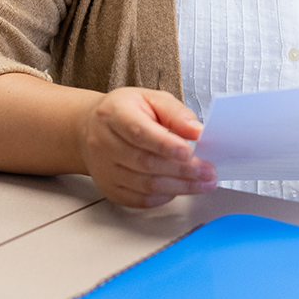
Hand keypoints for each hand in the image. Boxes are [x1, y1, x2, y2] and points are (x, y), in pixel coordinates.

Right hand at [79, 87, 217, 208]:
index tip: (189, 153)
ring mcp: (104, 169)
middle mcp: (104, 143)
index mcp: (114, 114)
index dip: (166, 145)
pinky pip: (138, 200)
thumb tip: (197, 131)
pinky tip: (178, 189)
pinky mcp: (109, 188)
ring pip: (144, 185)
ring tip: (202, 183)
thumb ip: (176, 113)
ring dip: (178, 187)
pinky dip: (162, 198)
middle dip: (182, 170)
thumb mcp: (151, 99)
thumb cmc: (125, 111)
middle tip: (208, 172)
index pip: (139, 133)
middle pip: (145, 162)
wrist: (90, 128)